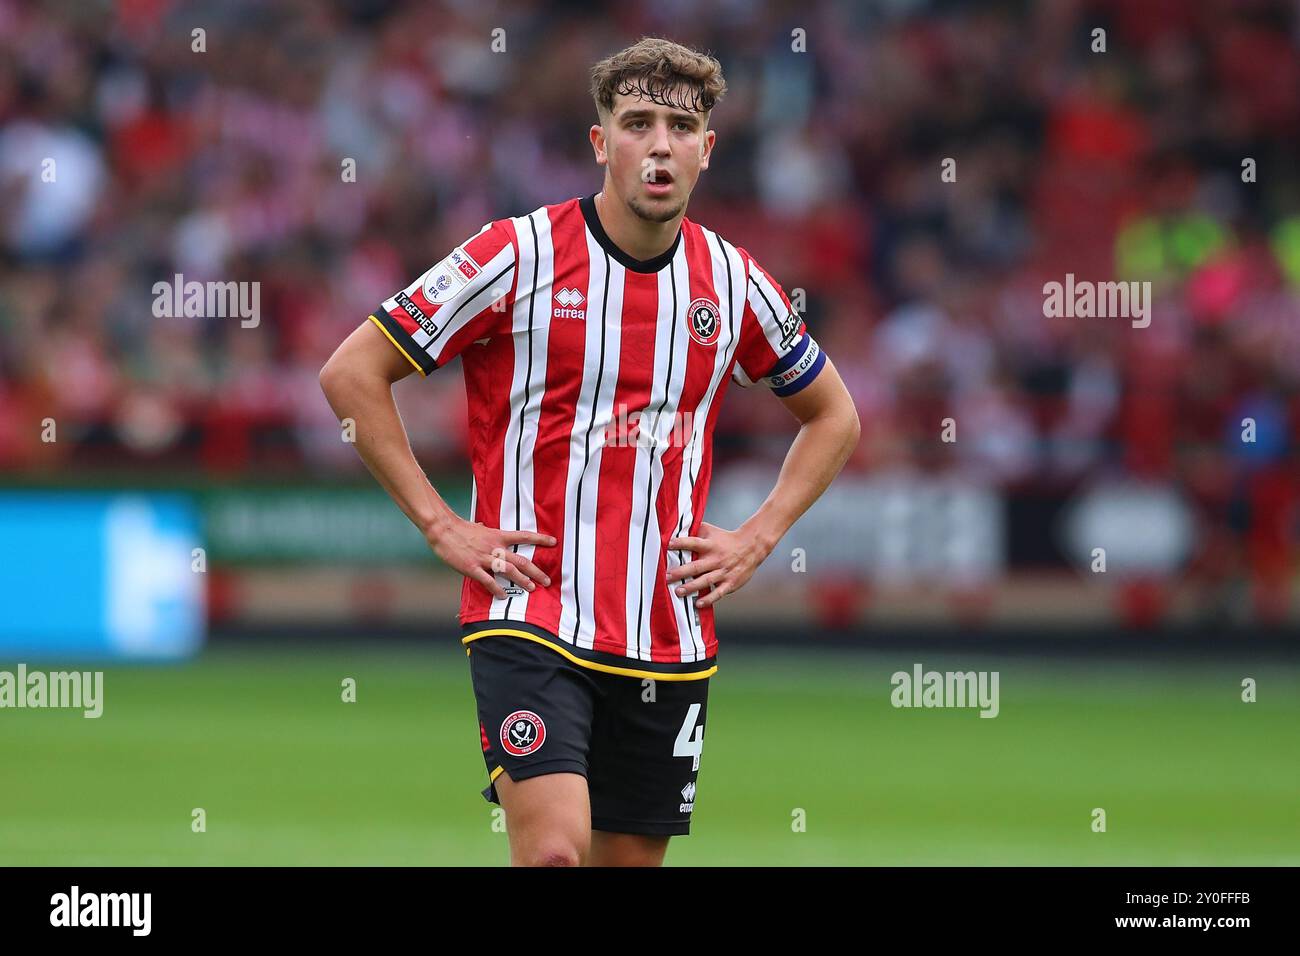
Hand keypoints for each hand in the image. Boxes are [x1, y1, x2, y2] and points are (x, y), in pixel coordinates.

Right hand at [425, 514, 554, 599]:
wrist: (443, 529)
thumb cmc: (460, 528)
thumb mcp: (479, 527)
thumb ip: (486, 531)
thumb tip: (486, 526)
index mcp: (498, 536)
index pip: (524, 536)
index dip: (540, 539)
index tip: (554, 542)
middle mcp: (494, 547)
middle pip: (520, 560)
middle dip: (536, 571)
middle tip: (547, 580)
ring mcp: (484, 558)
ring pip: (508, 571)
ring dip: (522, 581)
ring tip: (532, 588)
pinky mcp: (472, 568)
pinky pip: (488, 581)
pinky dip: (497, 589)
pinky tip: (503, 596)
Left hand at [666, 521, 771, 608]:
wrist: (751, 547)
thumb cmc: (726, 539)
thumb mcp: (711, 531)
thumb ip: (695, 530)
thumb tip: (677, 528)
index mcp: (710, 545)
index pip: (693, 543)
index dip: (681, 543)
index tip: (668, 544)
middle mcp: (716, 559)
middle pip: (696, 566)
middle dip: (681, 572)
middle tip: (667, 577)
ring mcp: (723, 572)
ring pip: (705, 581)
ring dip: (691, 587)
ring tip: (678, 591)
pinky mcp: (730, 583)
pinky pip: (718, 592)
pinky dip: (708, 599)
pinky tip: (698, 604)